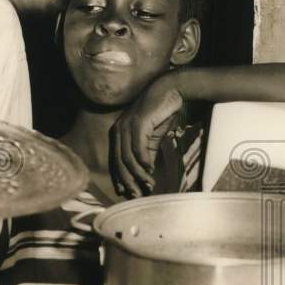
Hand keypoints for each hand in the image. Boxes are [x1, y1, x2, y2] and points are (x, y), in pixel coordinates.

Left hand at [110, 75, 183, 197]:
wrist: (169, 91)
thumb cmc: (160, 114)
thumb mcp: (151, 138)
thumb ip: (146, 154)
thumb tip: (146, 173)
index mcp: (118, 134)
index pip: (115, 161)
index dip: (121, 178)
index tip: (128, 193)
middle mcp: (118, 130)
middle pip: (119, 162)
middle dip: (128, 180)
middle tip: (137, 194)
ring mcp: (126, 126)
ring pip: (127, 157)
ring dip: (138, 174)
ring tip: (149, 184)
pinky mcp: (138, 122)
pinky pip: (138, 147)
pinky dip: (143, 160)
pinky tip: (150, 169)